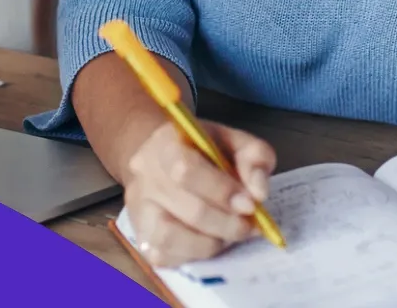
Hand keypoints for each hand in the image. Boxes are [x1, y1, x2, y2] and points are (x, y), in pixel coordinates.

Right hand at [123, 118, 276, 267]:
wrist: (165, 157)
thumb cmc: (205, 149)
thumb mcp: (236, 140)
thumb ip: (254, 158)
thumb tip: (259, 192)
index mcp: (166, 143)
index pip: (186, 170)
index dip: (221, 191)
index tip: (250, 204)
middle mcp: (145, 176)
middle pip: (186, 209)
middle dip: (226, 223)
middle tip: (249, 226)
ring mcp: (138, 208)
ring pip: (169, 238)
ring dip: (209, 243)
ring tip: (229, 235)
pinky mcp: (139, 235)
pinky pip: (163, 256)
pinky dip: (192, 255)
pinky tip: (209, 242)